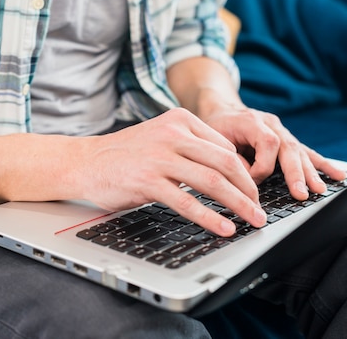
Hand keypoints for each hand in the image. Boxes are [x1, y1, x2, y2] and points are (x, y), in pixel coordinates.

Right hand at [79, 108, 267, 236]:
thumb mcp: (161, 137)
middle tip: (260, 209)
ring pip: (212, 182)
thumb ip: (192, 146)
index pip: (225, 148)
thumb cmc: (126, 153)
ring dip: (238, 204)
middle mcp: (173, 135)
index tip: (253, 193)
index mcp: (180, 120)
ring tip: (252, 220)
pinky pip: (187, 202)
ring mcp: (160, 157)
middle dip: (250, 190)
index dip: (245, 174)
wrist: (86, 161)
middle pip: (226, 164)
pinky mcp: (148, 181)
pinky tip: (223, 228)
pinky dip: (210, 217)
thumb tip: (228, 170)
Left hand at [202, 105, 346, 199]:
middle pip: (289, 148)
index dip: (262, 166)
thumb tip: (248, 180)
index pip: (267, 144)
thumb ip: (232, 158)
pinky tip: (338, 175)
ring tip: (320, 190)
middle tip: (301, 193)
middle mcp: (271, 124)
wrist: (222, 110)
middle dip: (296, 173)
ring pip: (300, 151)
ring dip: (310, 173)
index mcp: (252, 121)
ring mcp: (282, 131)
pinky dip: (321, 165)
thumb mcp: (215, 140)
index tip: (251, 180)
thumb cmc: (217, 126)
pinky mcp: (287, 140)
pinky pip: (306, 152)